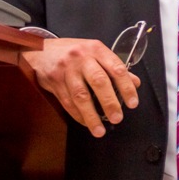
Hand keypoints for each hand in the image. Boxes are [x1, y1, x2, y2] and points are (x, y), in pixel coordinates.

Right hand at [24, 37, 141, 136]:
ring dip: (92, 115)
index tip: (133, 103)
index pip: (116, 68)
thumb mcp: (96, 52)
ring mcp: (66, 70)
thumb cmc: (74, 52)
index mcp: (96, 49)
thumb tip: (135, 82)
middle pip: (98, 81)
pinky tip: (86, 123)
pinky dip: (78, 115)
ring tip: (100, 130)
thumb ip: (114, 67)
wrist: (43, 50)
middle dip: (109, 102)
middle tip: (117, 118)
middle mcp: (82, 58)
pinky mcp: (54, 82)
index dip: (126, 87)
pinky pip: (68, 102)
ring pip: (81, 95)